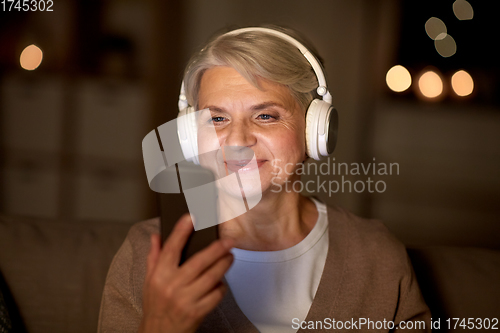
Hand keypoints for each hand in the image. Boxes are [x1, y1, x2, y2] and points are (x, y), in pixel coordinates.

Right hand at [139, 214, 233, 332]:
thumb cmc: (156, 305)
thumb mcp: (149, 281)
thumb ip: (154, 257)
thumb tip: (156, 236)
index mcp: (159, 275)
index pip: (171, 248)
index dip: (181, 231)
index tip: (192, 217)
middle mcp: (172, 286)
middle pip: (199, 262)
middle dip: (216, 249)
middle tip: (228, 241)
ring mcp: (185, 300)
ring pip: (211, 277)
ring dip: (224, 265)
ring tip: (230, 257)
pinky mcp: (197, 312)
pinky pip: (216, 295)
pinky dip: (221, 287)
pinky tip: (221, 283)